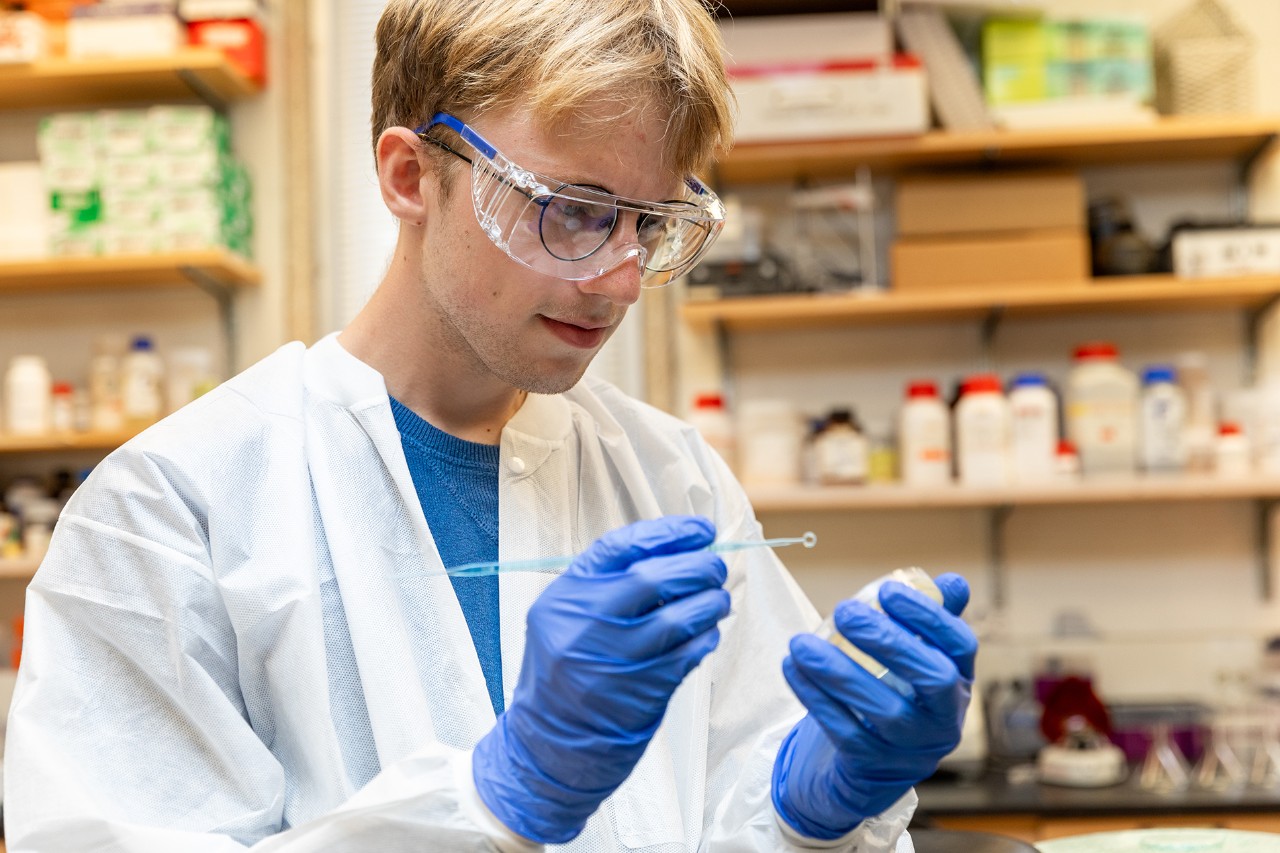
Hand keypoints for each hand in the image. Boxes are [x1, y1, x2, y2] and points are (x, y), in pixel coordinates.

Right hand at [472, 516, 729, 842]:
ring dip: (710, 603)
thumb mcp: (567, 613)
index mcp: (567, 595)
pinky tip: (707, 633)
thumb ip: (610, 581)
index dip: (668, 532)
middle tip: (715, 565)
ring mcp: (616, 658)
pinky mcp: (642, 689)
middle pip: (654, 578)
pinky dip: (706, 638)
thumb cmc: (566, 665)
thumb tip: (679, 549)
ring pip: (679, 618)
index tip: (702, 530)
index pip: (621, 547)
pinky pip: (688, 654)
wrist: (552, 738)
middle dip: (697, 566)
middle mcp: (587, 624)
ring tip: (717, 599)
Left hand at [772, 573, 976, 839]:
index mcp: (960, 682)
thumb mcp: (916, 660)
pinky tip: (792, 670)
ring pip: (885, 711)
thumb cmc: (896, 697)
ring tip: (801, 644)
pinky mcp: (876, 769)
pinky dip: (817, 699)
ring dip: (839, 672)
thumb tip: (953, 581)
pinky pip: (846, 733)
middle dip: (888, 641)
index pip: (961, 645)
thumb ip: (928, 622)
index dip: (929, 616)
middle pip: (933, 679)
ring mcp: (914, 749)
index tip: (887, 591)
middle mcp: (946, 719)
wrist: (869, 767)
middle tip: (844, 612)